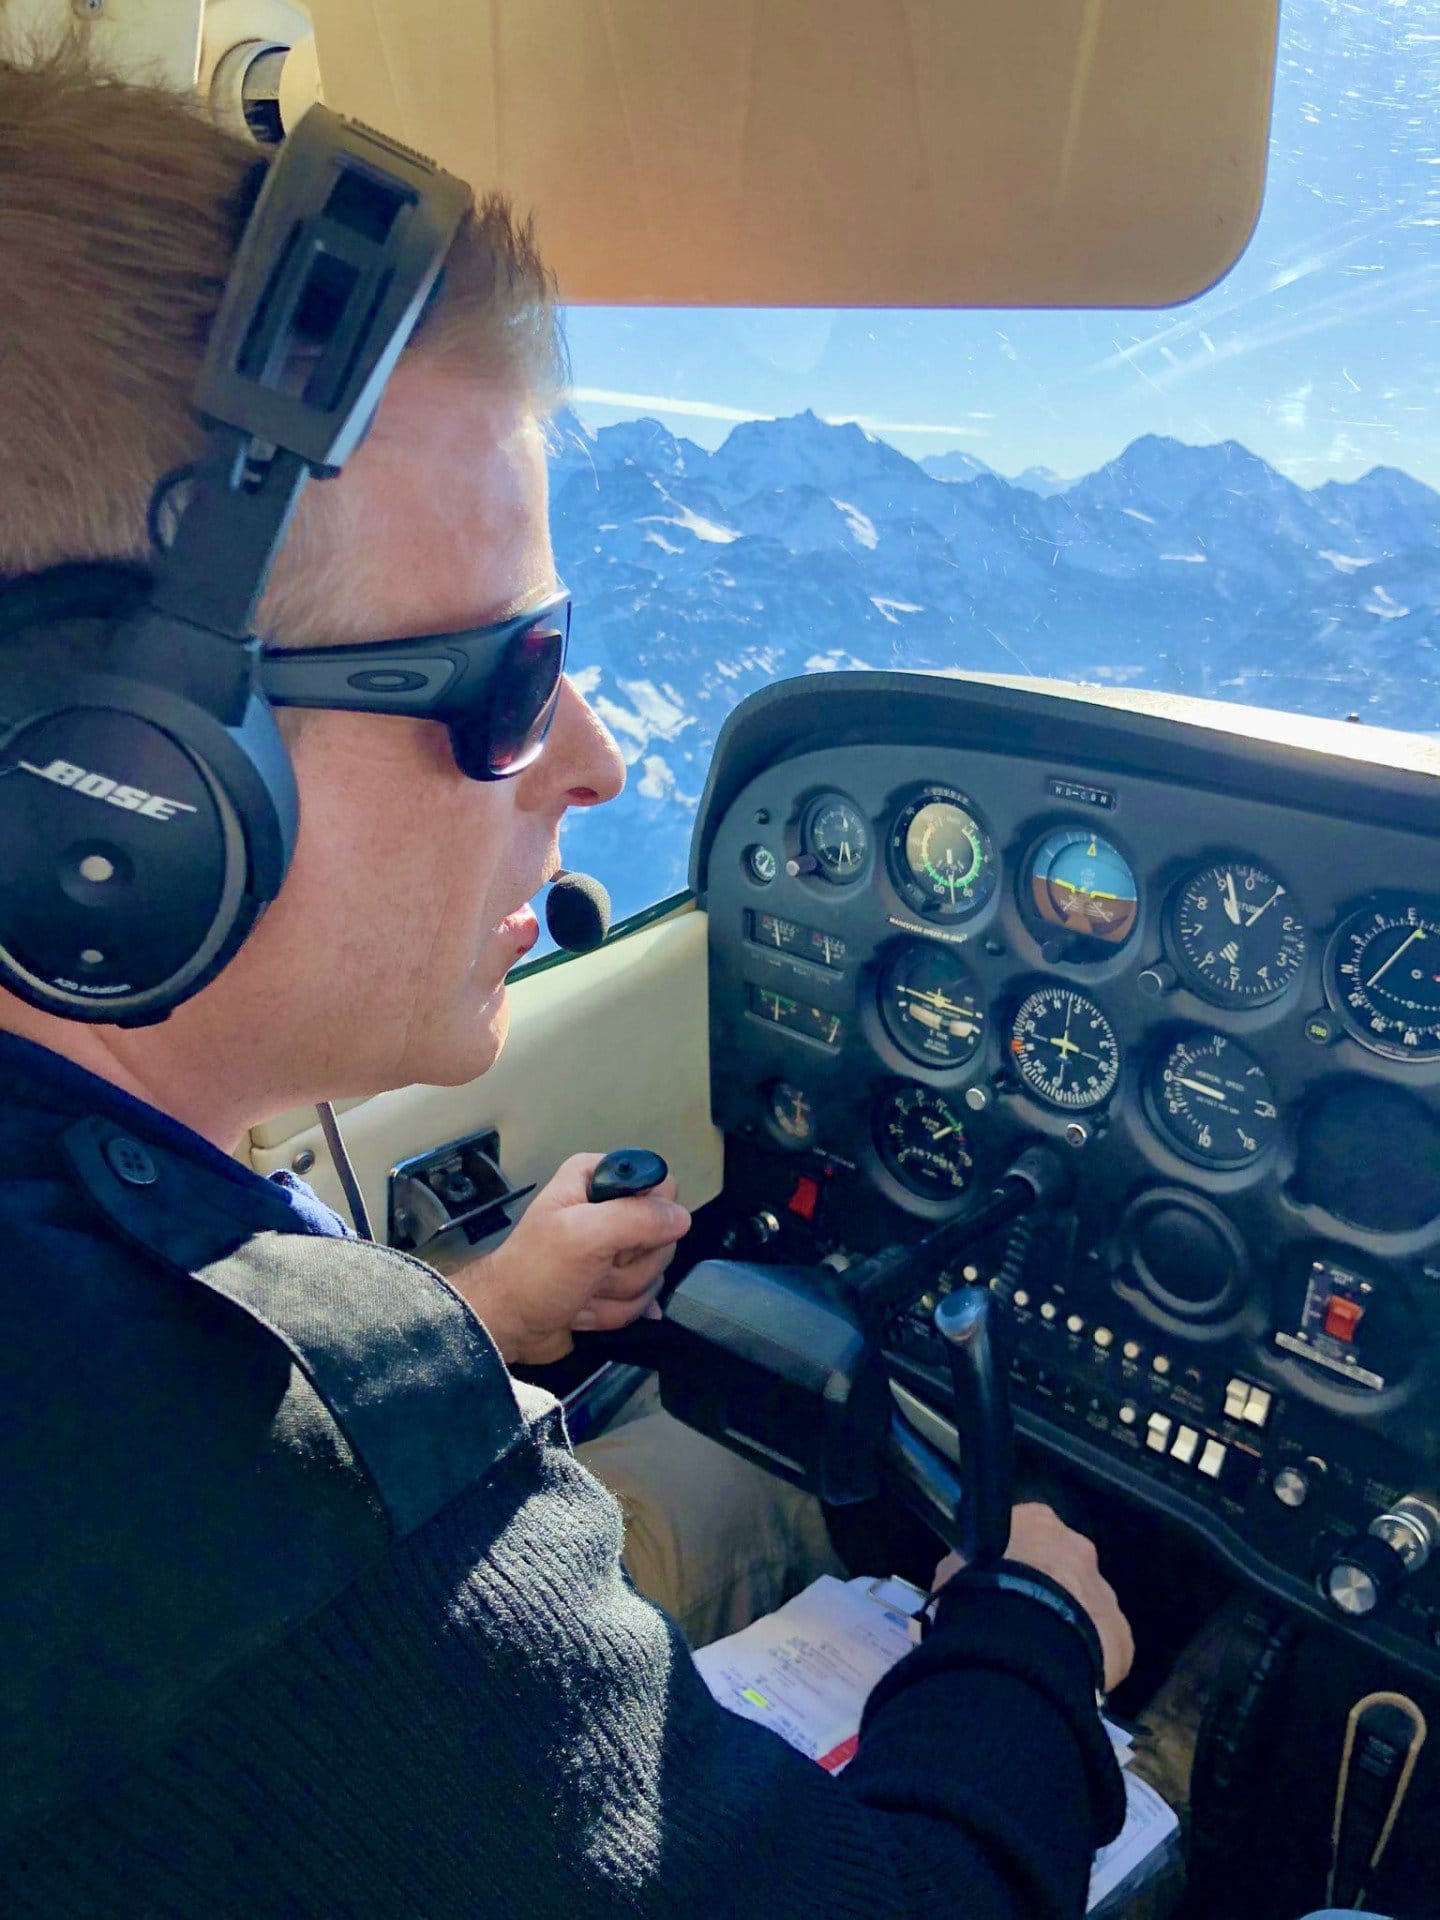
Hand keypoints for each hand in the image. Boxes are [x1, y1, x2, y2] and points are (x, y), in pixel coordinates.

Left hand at [449, 1153, 689, 1365]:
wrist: (510, 1325)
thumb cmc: (534, 1274)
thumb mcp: (584, 1235)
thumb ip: (637, 1218)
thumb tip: (681, 1218)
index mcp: (597, 1179)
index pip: (661, 1186)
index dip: (646, 1218)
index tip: (614, 1239)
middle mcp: (609, 1208)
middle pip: (662, 1235)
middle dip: (627, 1266)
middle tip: (592, 1271)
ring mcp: (614, 1249)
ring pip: (653, 1273)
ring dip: (616, 1293)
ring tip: (582, 1291)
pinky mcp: (616, 1282)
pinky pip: (644, 1298)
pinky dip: (615, 1311)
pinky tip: (587, 1308)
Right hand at [933, 1502, 1133, 1690]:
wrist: (1020, 1640)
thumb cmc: (980, 1594)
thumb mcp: (954, 1573)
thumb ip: (966, 1570)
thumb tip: (965, 1584)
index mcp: (1036, 1522)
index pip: (1028, 1533)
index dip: (1015, 1560)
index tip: (1002, 1584)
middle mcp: (1078, 1548)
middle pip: (1064, 1570)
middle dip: (1047, 1593)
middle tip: (1021, 1623)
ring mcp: (1105, 1593)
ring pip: (1087, 1611)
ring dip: (1068, 1628)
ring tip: (1040, 1657)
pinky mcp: (1122, 1637)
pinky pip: (1104, 1650)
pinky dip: (1087, 1663)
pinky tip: (1063, 1678)